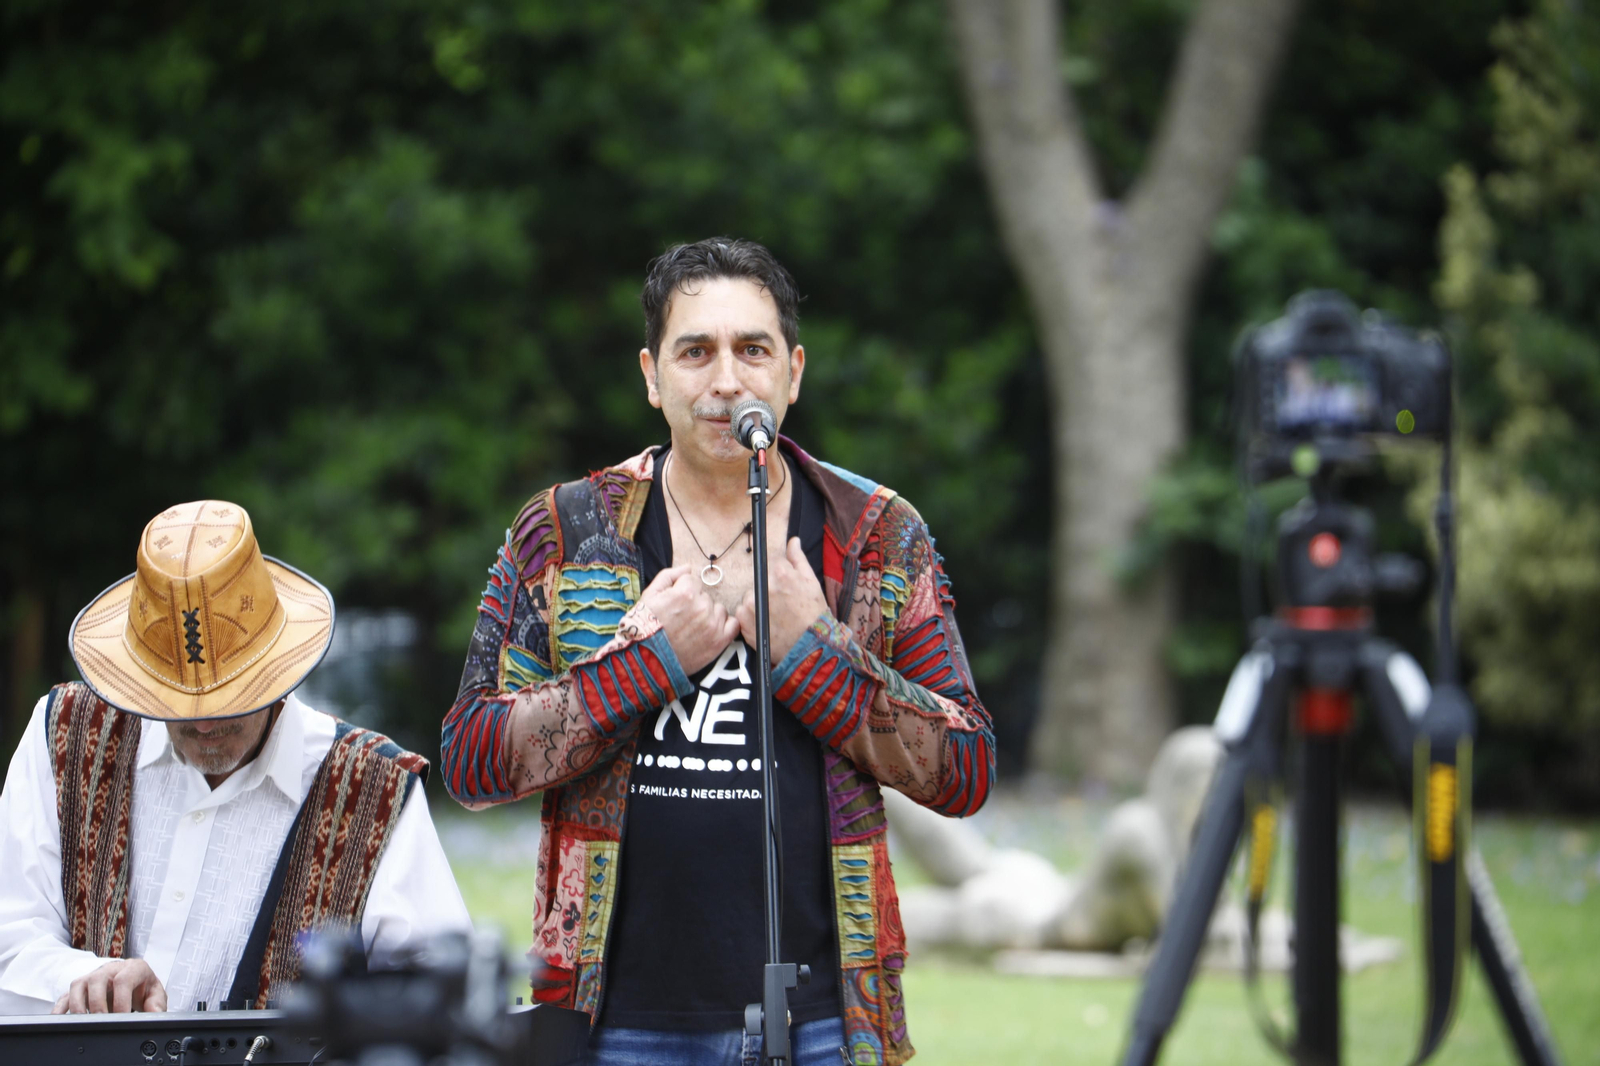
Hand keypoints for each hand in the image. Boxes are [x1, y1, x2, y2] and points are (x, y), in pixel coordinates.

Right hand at [53, 959, 166, 1013]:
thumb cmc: (144, 987)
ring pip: (78, 984)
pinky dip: (61, 1008)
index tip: (121, 1017)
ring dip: (79, 1005)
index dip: (121, 999)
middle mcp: (111, 969)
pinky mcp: (80, 989)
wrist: (134, 980)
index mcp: (133, 968)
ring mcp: (93, 977)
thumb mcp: (155, 994)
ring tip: (85, 1022)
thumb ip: (157, 1004)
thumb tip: (155, 1014)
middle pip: (97, 979)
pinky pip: (65, 996)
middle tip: (101, 1021)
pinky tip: (60, 1020)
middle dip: (98, 1003)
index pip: (124, 979)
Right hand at [638, 565, 738, 674]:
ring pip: (718, 609)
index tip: (675, 604)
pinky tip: (710, 631)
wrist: (647, 661)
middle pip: (705, 596)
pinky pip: (733, 624)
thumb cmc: (645, 628)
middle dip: (695, 603)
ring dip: (709, 615)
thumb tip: (688, 567)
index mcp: (685, 592)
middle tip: (681, 619)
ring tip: (692, 628)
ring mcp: (712, 624)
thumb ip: (669, 575)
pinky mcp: (720, 641)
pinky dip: (724, 626)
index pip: (692, 581)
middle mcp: (702, 607)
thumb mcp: (649, 595)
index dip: (682, 591)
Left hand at [738, 537, 829, 663]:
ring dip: (759, 602)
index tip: (786, 589)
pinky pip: (743, 612)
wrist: (809, 646)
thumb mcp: (811, 582)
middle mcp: (762, 585)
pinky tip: (766, 623)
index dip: (780, 577)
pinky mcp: (743, 619)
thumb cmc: (813, 614)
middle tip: (782, 605)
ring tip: (775, 616)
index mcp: (780, 572)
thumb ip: (798, 559)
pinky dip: (752, 616)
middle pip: (760, 580)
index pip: (772, 565)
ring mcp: (750, 603)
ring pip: (751, 596)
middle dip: (768, 589)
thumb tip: (792, 541)